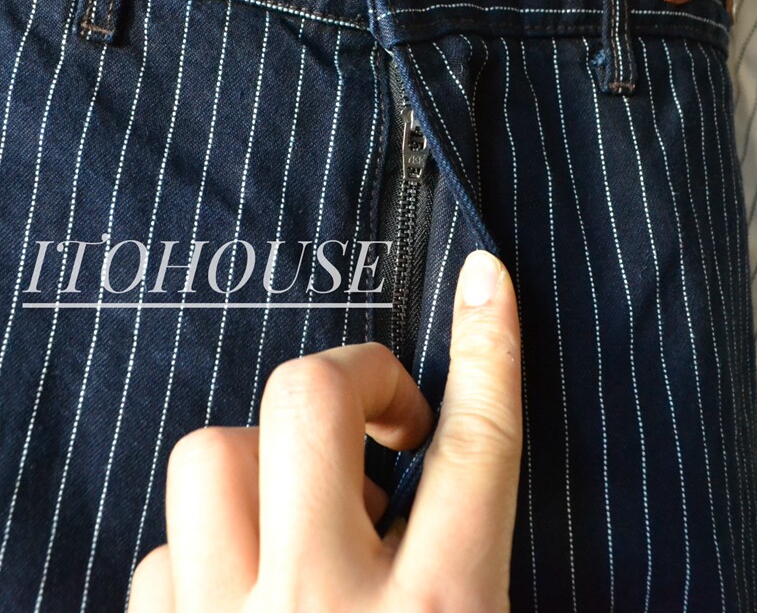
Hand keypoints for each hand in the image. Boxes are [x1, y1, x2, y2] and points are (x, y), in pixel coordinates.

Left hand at [129, 249, 521, 611]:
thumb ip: (462, 549)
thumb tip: (418, 465)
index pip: (478, 441)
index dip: (487, 346)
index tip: (485, 280)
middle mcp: (327, 611)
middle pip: (312, 400)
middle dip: (351, 380)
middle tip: (375, 421)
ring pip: (211, 454)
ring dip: (261, 463)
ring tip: (297, 514)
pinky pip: (164, 549)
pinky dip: (206, 550)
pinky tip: (239, 592)